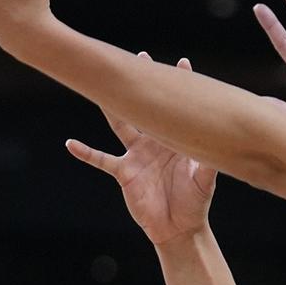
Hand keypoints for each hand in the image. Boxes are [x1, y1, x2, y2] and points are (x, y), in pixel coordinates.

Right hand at [66, 56, 217, 244]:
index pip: (177, 108)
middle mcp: (154, 142)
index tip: (181, 62)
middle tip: (138, 56)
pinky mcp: (123, 172)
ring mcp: (136, 155)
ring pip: (120, 124)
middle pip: (144, 107)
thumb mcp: (205, 181)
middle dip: (140, 84)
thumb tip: (215, 149)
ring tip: (100, 86)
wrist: (179, 227)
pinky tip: (70, 144)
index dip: (180, 86)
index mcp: (176, 139)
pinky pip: (100, 159)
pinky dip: (85, 152)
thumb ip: (208, 165)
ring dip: (111, 106)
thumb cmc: (196, 202)